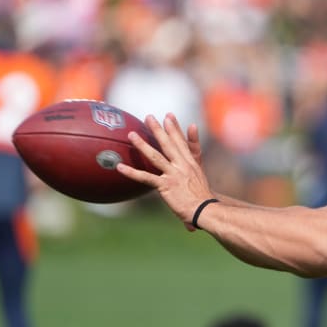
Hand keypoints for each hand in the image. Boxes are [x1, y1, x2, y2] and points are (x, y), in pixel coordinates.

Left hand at [116, 113, 214, 229]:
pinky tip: (120, 167)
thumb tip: (193, 164)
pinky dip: (132, 173)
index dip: (174, 129)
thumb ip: (195, 169)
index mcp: (190, 163)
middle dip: (158, 129)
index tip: (168, 117)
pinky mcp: (166, 186)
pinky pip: (146, 177)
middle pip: (168, 144)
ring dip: (143, 144)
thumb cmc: (203, 199)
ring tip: (132, 134)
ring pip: (155, 156)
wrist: (205, 209)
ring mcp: (174, 174)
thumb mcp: (201, 179)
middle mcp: (182, 165)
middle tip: (149, 117)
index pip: (181, 142)